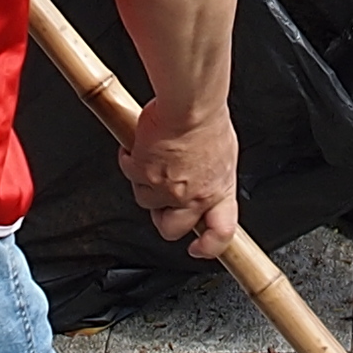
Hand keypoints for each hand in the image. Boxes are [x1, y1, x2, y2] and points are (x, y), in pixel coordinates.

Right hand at [121, 100, 242, 258]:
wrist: (190, 104)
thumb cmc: (208, 120)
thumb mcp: (223, 152)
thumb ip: (212, 174)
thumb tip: (206, 176)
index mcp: (218, 191)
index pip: (220, 234)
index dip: (209, 247)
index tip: (198, 248)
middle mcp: (192, 196)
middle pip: (171, 228)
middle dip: (163, 217)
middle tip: (162, 200)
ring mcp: (165, 188)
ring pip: (145, 200)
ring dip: (145, 181)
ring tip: (152, 158)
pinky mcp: (142, 173)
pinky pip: (129, 172)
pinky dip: (130, 160)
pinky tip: (137, 147)